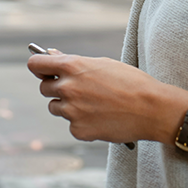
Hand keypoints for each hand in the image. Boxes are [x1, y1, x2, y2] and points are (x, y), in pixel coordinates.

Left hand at [28, 49, 181, 144]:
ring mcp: (72, 111)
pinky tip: (101, 118)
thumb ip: (75, 63)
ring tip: (94, 104)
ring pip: (56, 108)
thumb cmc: (131, 82)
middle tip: (76, 90)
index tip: (42, 69)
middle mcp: (68, 88)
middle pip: (44, 88)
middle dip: (56, 88)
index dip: (38, 66)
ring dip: (68, 106)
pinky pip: (72, 125)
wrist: (152, 108)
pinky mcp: (78, 130)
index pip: (35, 64)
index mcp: (73, 66)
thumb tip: (53, 57)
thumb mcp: (102, 64)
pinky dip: (83, 123)